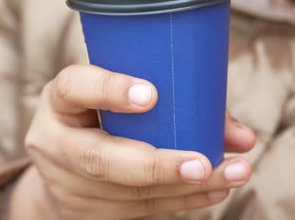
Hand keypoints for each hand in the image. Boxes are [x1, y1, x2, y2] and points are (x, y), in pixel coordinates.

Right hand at [9, 65, 255, 219]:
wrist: (64, 162)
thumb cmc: (102, 116)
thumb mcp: (117, 96)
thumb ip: (173, 102)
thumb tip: (241, 137)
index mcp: (60, 101)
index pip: (74, 87)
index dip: (109, 90)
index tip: (151, 95)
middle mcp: (53, 141)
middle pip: (98, 158)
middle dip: (155, 165)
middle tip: (202, 164)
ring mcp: (64, 182)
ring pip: (126, 191)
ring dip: (182, 187)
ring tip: (231, 175)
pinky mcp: (83, 211)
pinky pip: (136, 210)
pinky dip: (181, 200)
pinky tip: (213, 190)